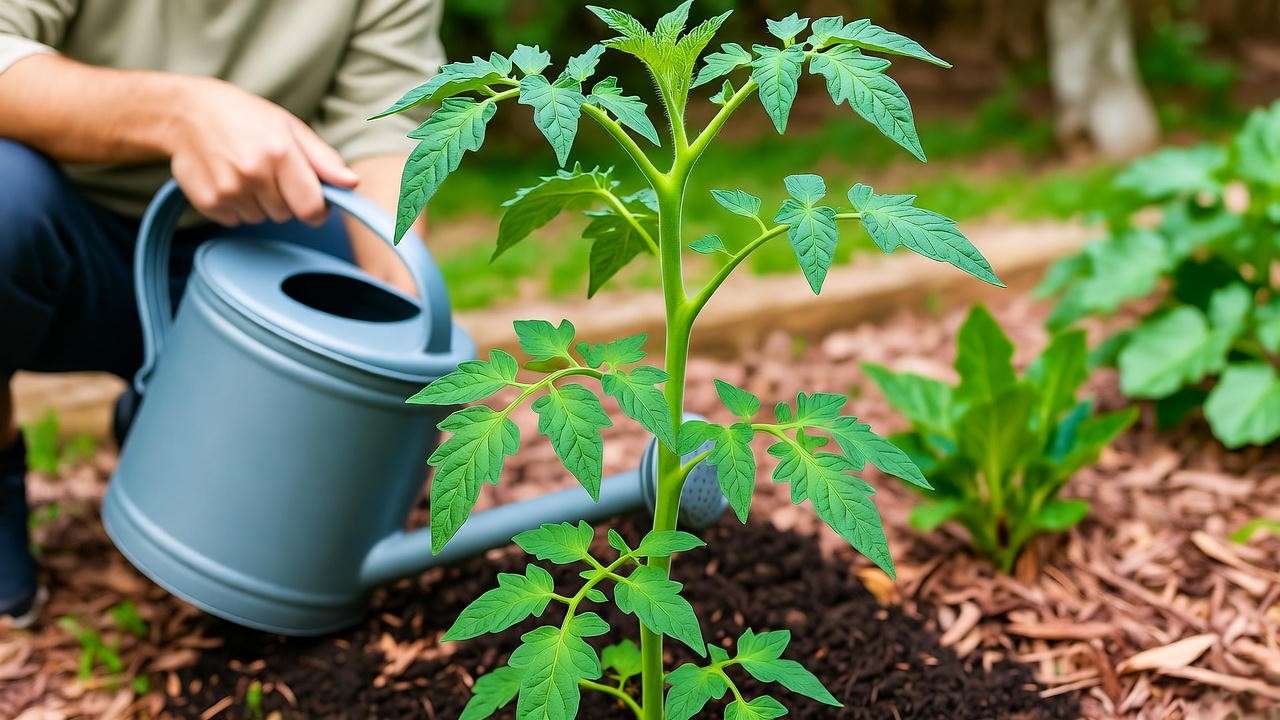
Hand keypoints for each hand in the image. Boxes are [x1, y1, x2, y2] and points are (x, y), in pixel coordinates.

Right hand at [164, 78, 357, 225]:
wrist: (186, 112)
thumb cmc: (244, 117)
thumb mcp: (290, 127)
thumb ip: (323, 159)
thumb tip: (351, 183)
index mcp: (280, 153)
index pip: (312, 208)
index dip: (316, 210)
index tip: (312, 202)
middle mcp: (254, 173)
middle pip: (286, 215)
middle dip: (284, 199)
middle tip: (268, 172)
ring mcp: (228, 189)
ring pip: (260, 218)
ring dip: (258, 203)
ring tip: (244, 172)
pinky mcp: (208, 201)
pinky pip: (235, 221)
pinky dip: (235, 207)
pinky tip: (227, 180)